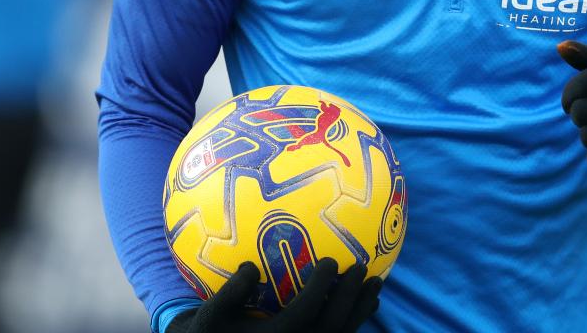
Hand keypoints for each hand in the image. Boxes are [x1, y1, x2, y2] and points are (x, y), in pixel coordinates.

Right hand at [167, 259, 380, 332]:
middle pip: (332, 327)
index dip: (319, 288)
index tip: (329, 261)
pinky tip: (367, 304)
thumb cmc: (210, 332)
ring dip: (362, 311)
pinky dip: (356, 322)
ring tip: (376, 285)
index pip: (303, 314)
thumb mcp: (210, 314)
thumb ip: (230, 293)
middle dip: (350, 298)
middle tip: (361, 269)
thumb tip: (250, 267)